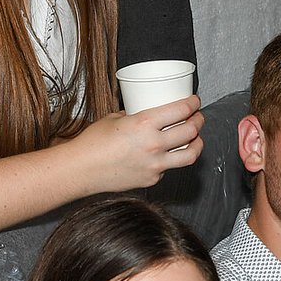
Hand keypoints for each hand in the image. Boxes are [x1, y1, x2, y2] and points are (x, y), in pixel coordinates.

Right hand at [72, 96, 203, 190]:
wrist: (81, 170)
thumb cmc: (92, 144)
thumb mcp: (114, 119)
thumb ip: (134, 116)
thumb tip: (144, 112)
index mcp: (144, 124)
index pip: (181, 110)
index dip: (193, 104)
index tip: (195, 101)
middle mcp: (153, 145)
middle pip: (191, 131)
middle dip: (199, 121)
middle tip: (197, 117)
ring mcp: (155, 165)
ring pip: (190, 154)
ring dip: (197, 144)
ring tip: (196, 138)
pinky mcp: (152, 179)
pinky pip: (169, 168)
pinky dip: (171, 160)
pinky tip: (167, 155)